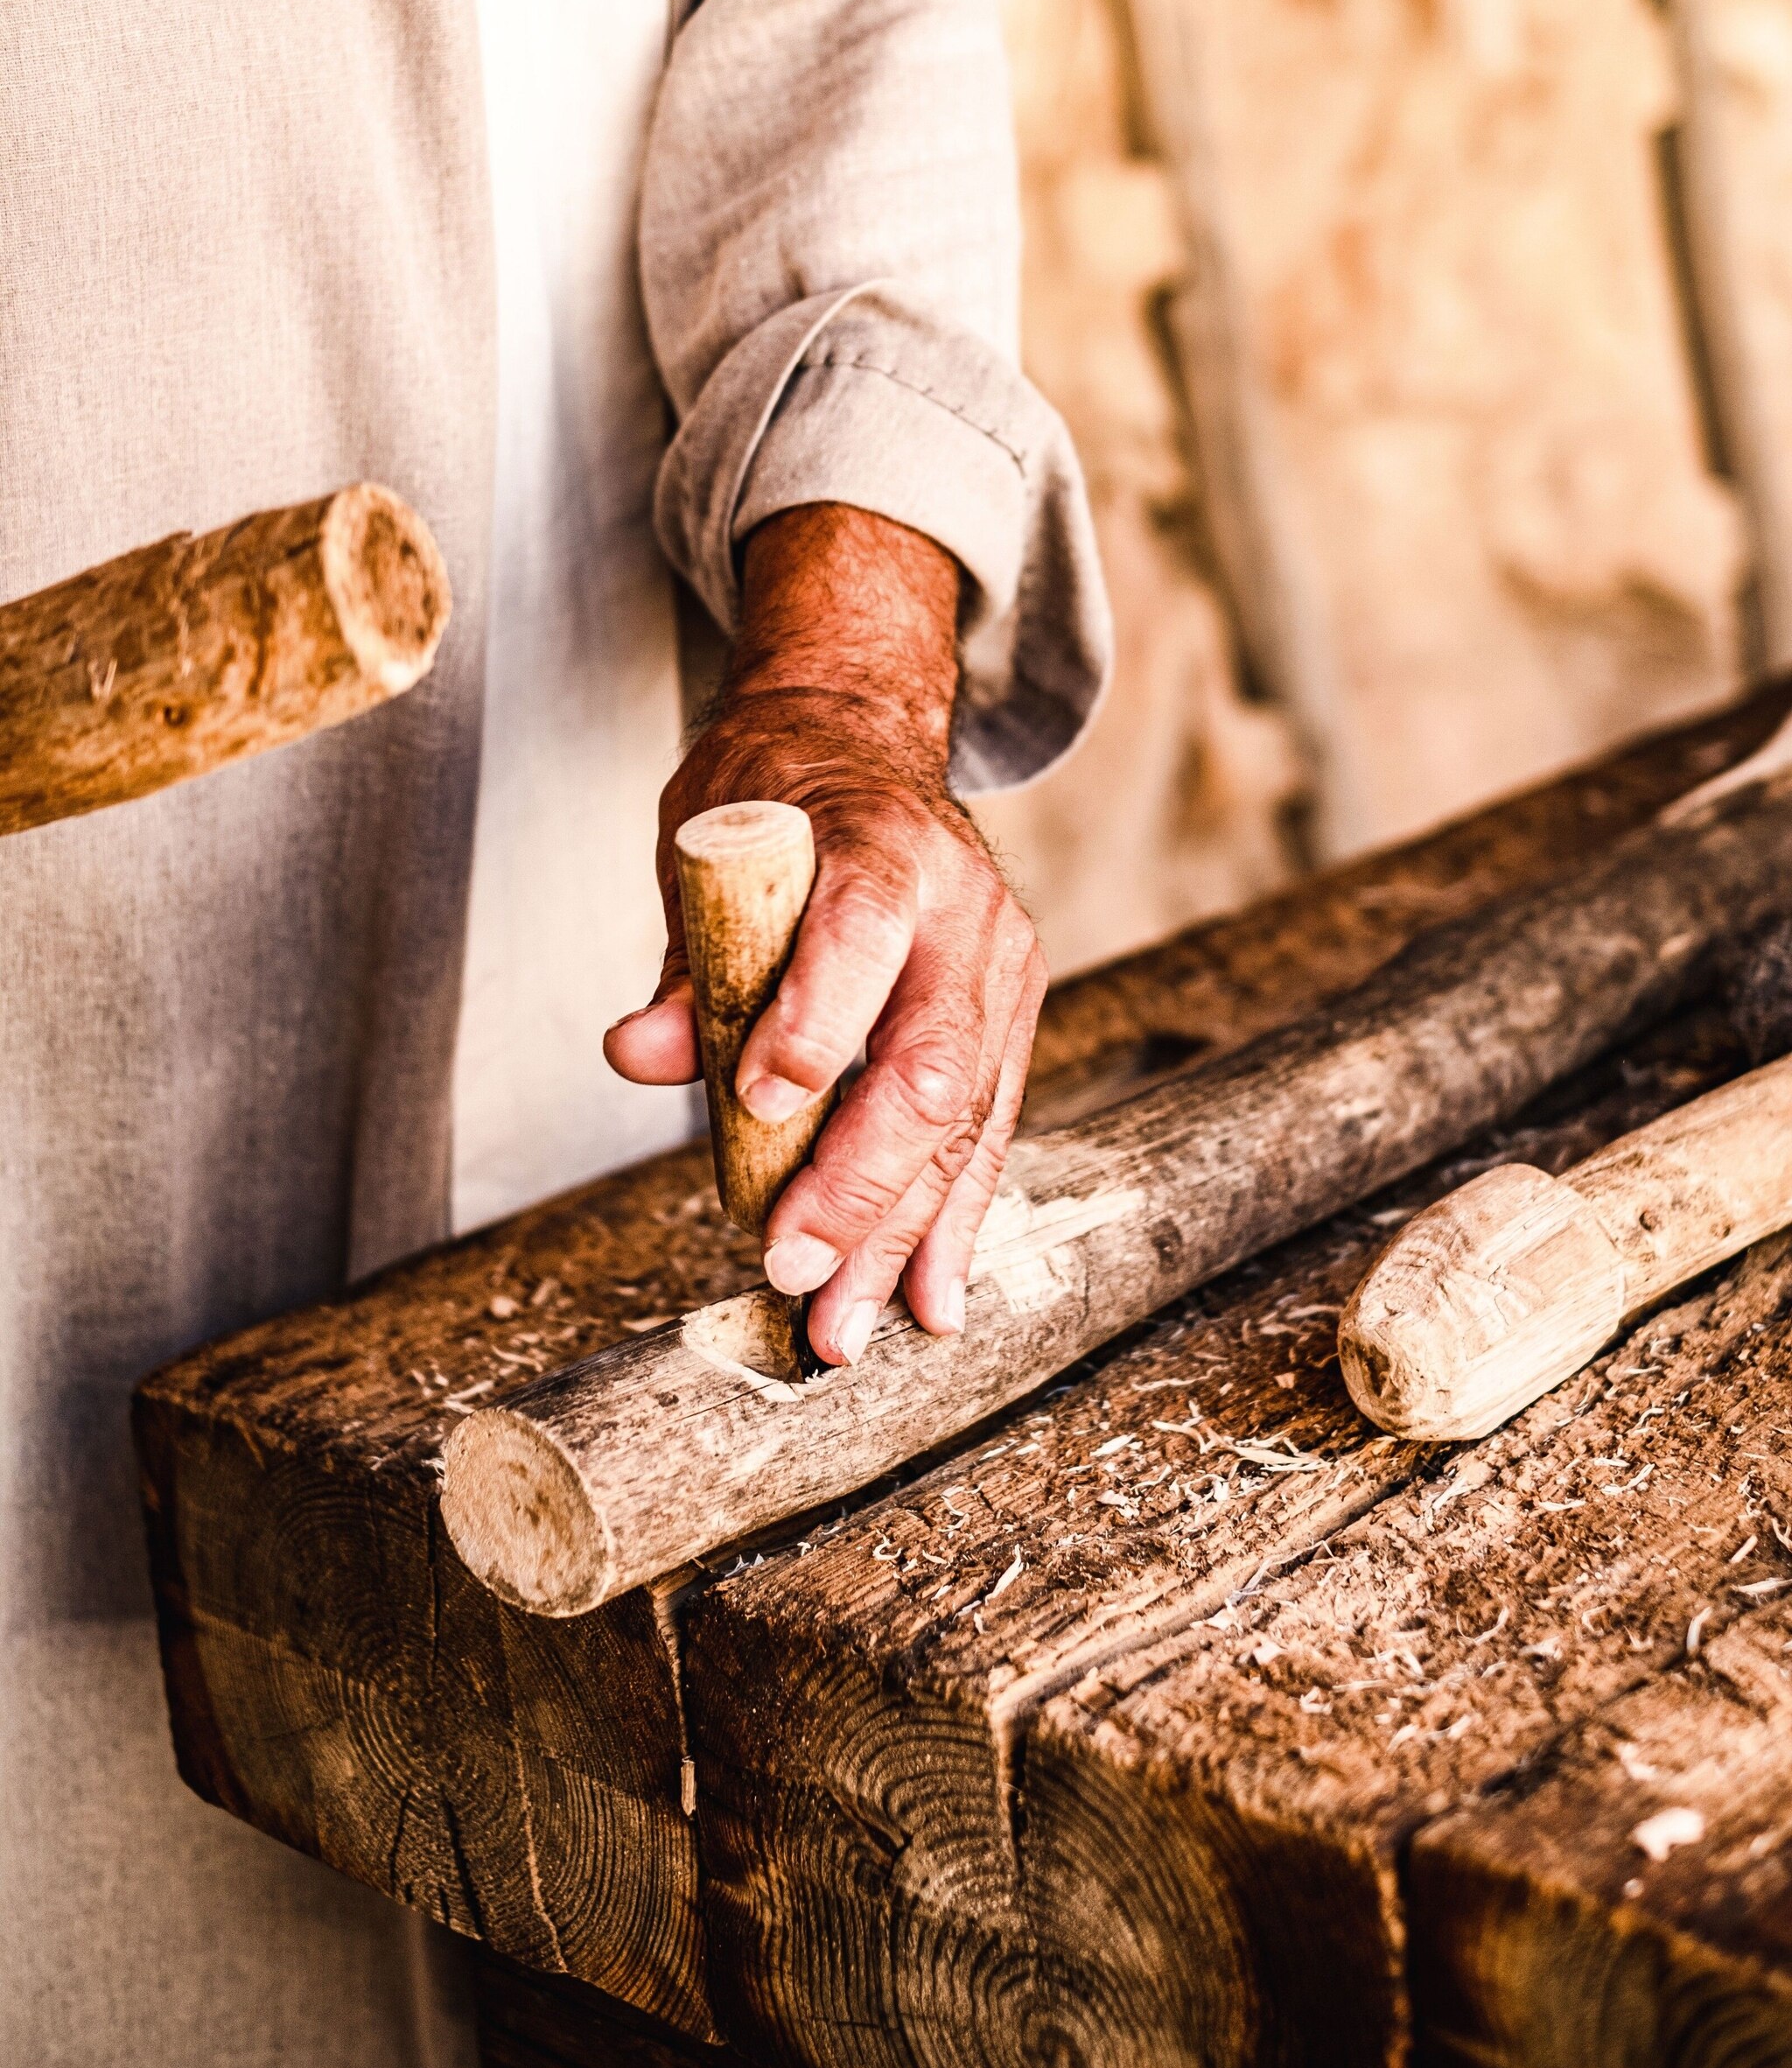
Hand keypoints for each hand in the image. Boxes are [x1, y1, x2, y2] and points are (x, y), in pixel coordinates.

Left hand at [604, 504, 1045, 1364]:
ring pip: (967, 1119)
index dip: (815, 1021)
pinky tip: (927, 1298)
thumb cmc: (773, 793)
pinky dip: (951, 1221)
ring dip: (906, 1235)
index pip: (859, 935)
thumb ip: (685, 961)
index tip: (758, 1104)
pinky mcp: (1011, 1016)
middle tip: (792, 1271)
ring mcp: (1001, 966)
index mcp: (882, 844)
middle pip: (930, 1060)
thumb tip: (638, 1053)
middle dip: (862, 1183)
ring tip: (850, 1326)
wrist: (864, 741)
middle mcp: (963, 909)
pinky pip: (986, 1132)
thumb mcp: (703, 843)